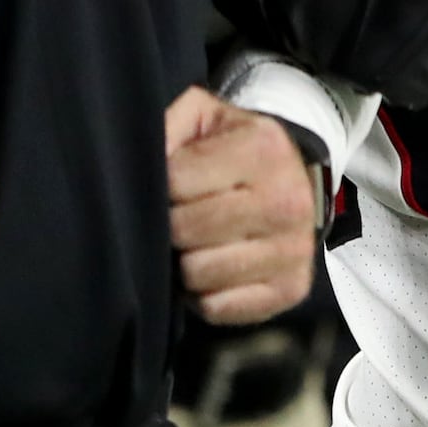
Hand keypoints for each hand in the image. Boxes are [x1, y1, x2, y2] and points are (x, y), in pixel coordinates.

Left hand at [166, 86, 319, 325]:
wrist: (291, 182)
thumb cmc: (231, 151)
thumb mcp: (202, 118)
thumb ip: (166, 127)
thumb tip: (134, 166)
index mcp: (265, 149)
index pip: (175, 182)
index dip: (161, 187)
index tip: (173, 185)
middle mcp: (288, 200)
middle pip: (186, 230)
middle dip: (171, 226)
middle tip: (181, 216)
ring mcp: (293, 249)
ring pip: (198, 273)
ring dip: (186, 262)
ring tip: (197, 243)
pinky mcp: (291, 288)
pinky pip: (218, 307)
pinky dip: (205, 294)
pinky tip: (215, 267)